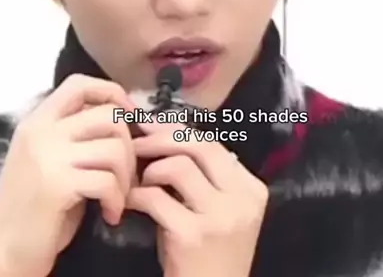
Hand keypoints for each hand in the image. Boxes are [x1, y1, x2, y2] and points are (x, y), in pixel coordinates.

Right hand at [0, 75, 135, 276]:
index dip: (113, 93)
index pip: (80, 83)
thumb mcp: (50, 157)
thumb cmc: (35, 205)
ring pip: (115, 146)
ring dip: (126, 176)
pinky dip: (118, 199)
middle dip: (130, 144)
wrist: (4, 252)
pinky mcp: (57, 185)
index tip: (130, 117)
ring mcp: (48, 156)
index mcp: (38, 120)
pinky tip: (111, 213)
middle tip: (126, 172)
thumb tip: (124, 116)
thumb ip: (76, 133)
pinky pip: (108, 180)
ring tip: (118, 195)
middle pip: (109, 115)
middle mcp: (41, 131)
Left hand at [127, 121, 268, 276]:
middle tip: (135, 142)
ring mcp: (220, 217)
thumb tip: (168, 137)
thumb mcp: (219, 212)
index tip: (151, 126)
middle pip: (199, 145)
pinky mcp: (193, 236)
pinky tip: (131, 202)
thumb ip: (207, 178)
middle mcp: (242, 198)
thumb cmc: (210, 256)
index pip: (212, 143)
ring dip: (150, 169)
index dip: (177, 130)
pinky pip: (156, 198)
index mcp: (250, 188)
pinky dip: (137, 195)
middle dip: (161, 137)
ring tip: (139, 182)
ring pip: (178, 166)